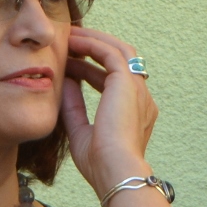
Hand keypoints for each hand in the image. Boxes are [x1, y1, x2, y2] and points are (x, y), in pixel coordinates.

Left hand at [60, 26, 158, 199]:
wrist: (115, 171)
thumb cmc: (100, 164)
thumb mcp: (80, 131)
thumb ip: (74, 106)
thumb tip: (64, 80)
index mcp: (135, 113)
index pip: (113, 81)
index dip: (90, 68)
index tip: (67, 62)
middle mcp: (141, 99)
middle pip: (121, 60)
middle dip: (95, 46)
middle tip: (68, 40)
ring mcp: (138, 90)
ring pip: (119, 50)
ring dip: (93, 40)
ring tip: (69, 35)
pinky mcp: (128, 84)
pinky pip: (111, 53)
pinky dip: (91, 44)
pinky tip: (71, 42)